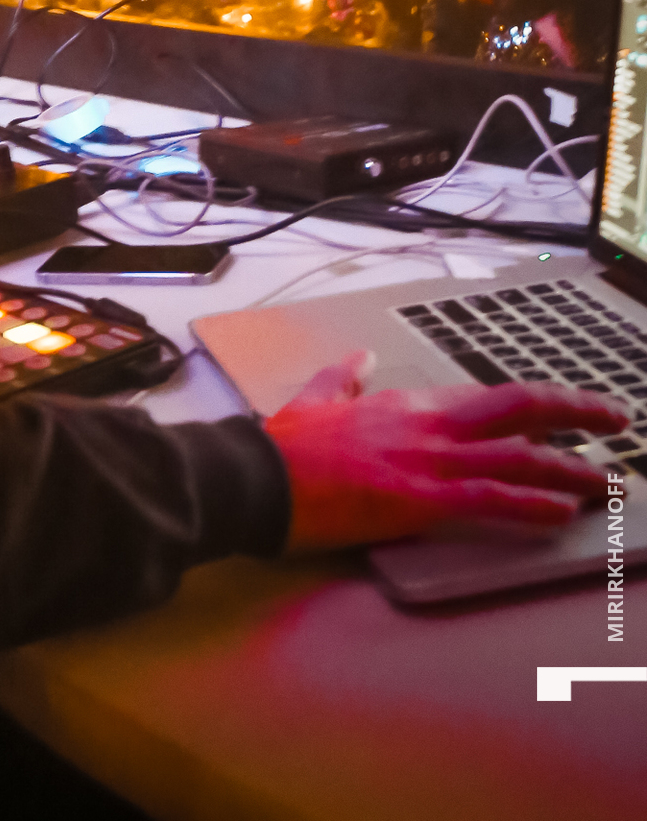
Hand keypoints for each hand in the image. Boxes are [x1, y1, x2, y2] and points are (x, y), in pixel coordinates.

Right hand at [264, 352, 626, 551]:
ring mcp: (426, 459)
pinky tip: (562, 512)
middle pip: (519, 409)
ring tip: (608, 483)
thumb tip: (362, 356)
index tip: (570, 410)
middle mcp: (428, 425)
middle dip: (575, 412)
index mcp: (408, 405)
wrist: (257, 475)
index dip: (537, 403)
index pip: (488, 399)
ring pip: (517, 455)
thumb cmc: (284, 447)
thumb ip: (345, 375)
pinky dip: (530, 502)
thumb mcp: (317, 396)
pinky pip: (488, 496)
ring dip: (570, 468)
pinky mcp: (417, 498)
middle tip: (617, 419)